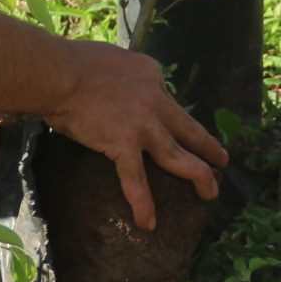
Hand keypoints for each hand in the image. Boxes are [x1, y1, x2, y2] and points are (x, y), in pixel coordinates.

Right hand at [36, 40, 227, 230]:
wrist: (58, 73)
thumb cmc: (71, 63)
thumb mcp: (111, 59)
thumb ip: (122, 77)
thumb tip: (115, 90)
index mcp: (150, 74)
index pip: (166, 100)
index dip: (169, 116)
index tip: (170, 125)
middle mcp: (154, 98)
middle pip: (188, 128)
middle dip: (208, 147)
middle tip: (222, 160)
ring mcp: (143, 123)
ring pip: (178, 156)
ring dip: (199, 176)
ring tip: (210, 192)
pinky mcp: (124, 143)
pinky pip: (136, 180)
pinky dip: (143, 203)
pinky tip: (148, 222)